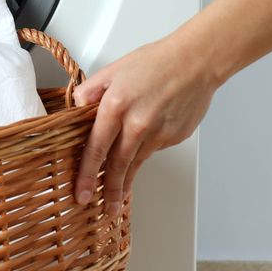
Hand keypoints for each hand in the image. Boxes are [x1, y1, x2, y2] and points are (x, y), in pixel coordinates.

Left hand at [71, 34, 220, 215]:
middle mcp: (137, 123)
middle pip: (117, 165)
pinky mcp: (173, 138)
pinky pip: (153, 150)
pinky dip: (144, 154)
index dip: (86, 174)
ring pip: (136, 163)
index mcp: (116, 105)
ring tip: (117, 198)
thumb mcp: (113, 70)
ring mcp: (158, 133)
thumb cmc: (156, 62)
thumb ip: (90, 91)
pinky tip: (141, 150)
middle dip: (107, 191)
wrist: (195, 62)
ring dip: (125, 183)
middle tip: (101, 208)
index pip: (96, 148)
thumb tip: (76, 107)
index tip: (81, 192)